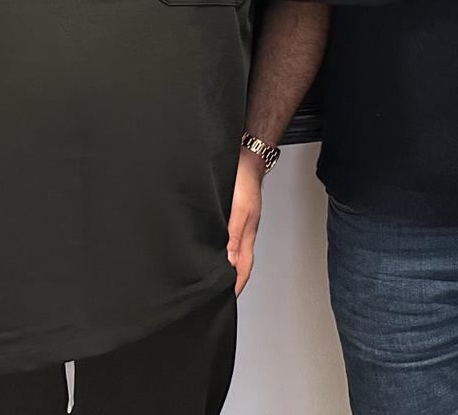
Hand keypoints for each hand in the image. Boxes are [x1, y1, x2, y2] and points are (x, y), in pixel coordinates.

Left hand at [227, 152, 263, 295]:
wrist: (244, 157)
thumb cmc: (243, 181)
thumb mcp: (239, 211)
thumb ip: (234, 237)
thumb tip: (228, 263)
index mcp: (247, 235)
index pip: (242, 269)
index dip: (235, 286)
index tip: (226, 300)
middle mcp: (242, 232)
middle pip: (238, 263)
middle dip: (230, 280)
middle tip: (217, 294)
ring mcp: (238, 223)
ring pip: (231, 251)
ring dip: (224, 265)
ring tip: (214, 277)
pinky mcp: (231, 215)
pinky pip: (226, 238)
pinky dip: (220, 248)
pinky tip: (210, 247)